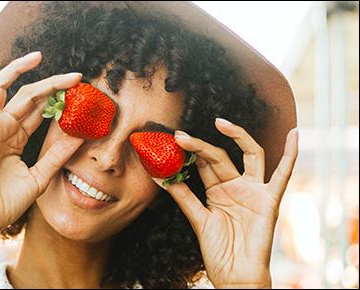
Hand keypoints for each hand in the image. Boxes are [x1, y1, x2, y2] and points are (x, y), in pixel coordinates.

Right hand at [0, 52, 83, 234]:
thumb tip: (80, 136)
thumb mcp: (40, 176)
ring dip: (20, 69)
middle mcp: (2, 127)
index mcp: (15, 137)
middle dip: (52, 84)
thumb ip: (57, 155)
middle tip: (76, 76)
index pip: (38, 110)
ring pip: (5, 88)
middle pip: (28, 95)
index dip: (58, 100)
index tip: (81, 93)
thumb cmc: (7, 201)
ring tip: (39, 56)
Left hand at [153, 118, 297, 287]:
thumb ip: (184, 197)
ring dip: (236, 137)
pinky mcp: (270, 200)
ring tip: (219, 123)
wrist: (235, 276)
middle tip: (179, 136)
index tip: (169, 143)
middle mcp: (236, 187)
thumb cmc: (219, 252)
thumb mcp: (198, 220)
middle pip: (220, 157)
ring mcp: (254, 191)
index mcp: (218, 191)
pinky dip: (292, 155)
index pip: (204, 164)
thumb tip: (163, 176)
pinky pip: (283, 175)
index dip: (189, 153)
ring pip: (248, 155)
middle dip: (200, 146)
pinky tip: (295, 135)